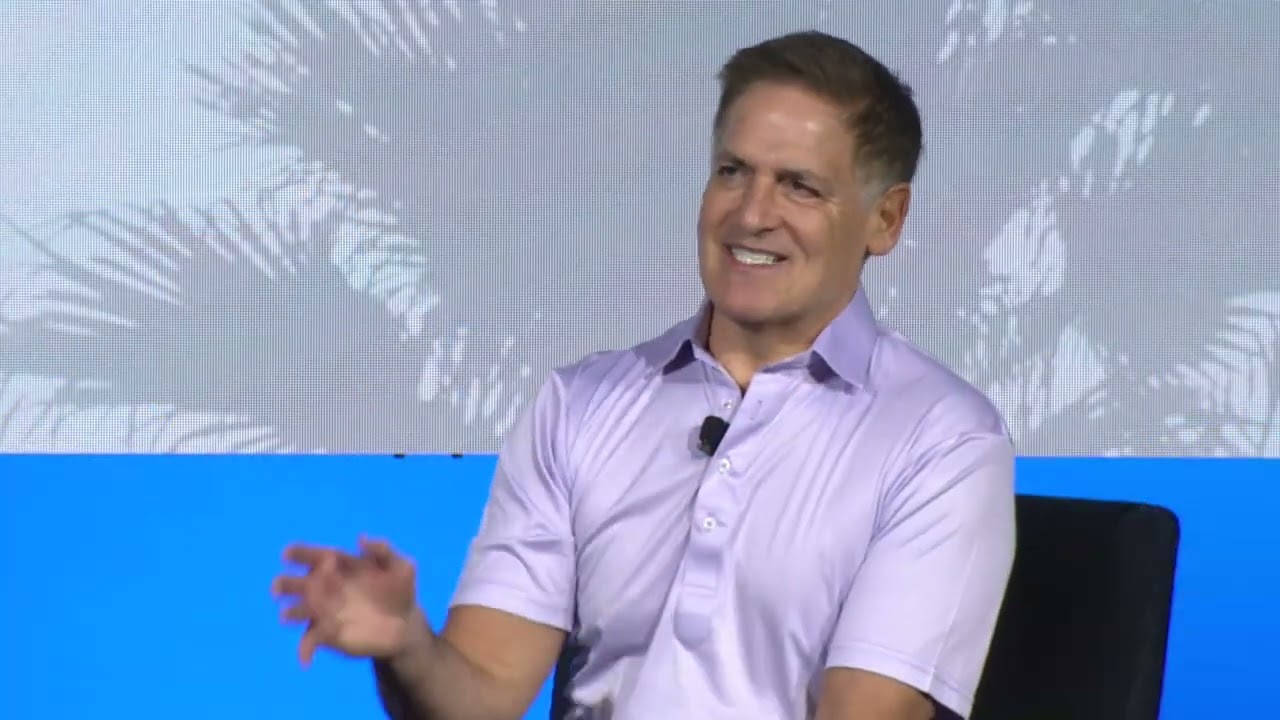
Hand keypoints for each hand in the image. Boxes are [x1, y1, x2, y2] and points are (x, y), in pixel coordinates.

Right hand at [272, 535, 424, 666]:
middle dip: (286, 584)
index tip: (287, 553)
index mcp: (341, 566)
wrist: (405, 625)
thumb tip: (360, 538)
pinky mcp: (328, 634)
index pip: (316, 556)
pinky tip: (306, 658)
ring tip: (288, 616)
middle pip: (299, 583)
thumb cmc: (400, 591)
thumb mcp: (401, 567)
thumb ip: (383, 550)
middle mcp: (328, 587)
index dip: (301, 553)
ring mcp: (325, 612)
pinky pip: (309, 640)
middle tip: (278, 588)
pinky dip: (304, 648)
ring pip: (299, 611)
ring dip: (292, 613)